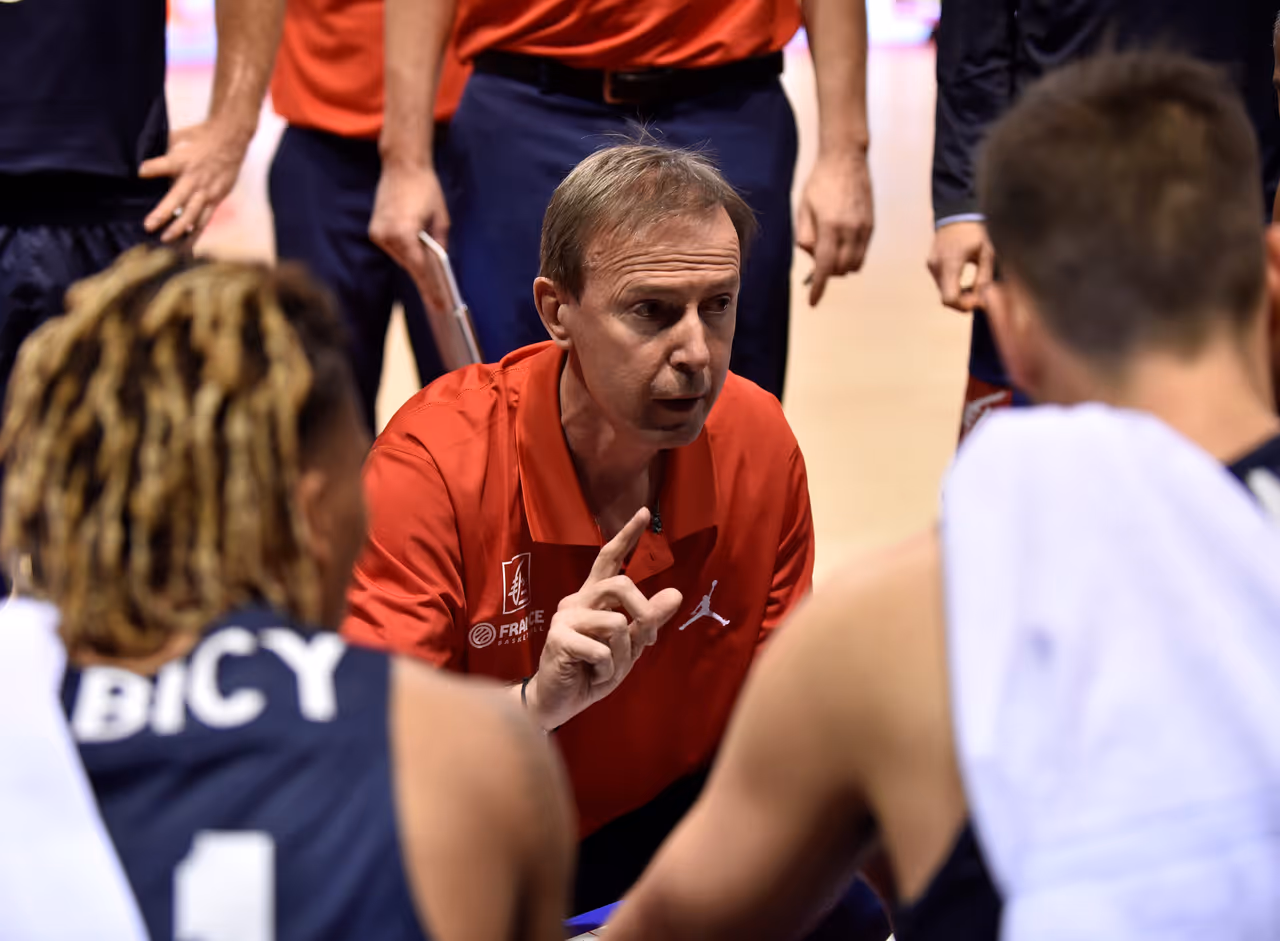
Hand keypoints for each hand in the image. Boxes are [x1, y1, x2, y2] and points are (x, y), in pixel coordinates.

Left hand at [141, 119, 252, 243]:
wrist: (231, 141)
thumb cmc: (200, 137)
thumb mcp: (179, 136)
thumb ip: (162, 149)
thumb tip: (140, 157)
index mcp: (183, 160)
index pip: (164, 165)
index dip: (151, 169)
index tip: (140, 172)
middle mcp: (194, 179)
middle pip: (177, 199)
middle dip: (163, 213)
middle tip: (148, 226)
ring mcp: (206, 191)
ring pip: (193, 214)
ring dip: (179, 229)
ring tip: (166, 240)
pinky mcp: (216, 199)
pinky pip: (205, 219)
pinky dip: (196, 233)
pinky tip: (187, 244)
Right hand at [369, 160, 449, 291]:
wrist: (402, 165)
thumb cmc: (425, 188)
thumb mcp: (441, 218)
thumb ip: (440, 244)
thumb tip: (439, 265)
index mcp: (404, 233)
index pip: (419, 269)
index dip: (430, 288)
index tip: (438, 304)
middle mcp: (387, 236)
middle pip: (409, 266)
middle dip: (424, 282)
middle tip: (436, 301)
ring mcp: (378, 233)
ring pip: (401, 259)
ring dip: (414, 268)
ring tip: (430, 287)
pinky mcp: (375, 229)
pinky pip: (394, 249)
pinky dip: (405, 256)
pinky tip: (417, 265)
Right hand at [525, 508, 682, 730]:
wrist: (558, 703)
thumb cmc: (591, 672)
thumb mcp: (628, 647)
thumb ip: (648, 621)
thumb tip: (676, 593)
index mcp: (592, 598)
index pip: (609, 558)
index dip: (626, 536)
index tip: (642, 512)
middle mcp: (576, 600)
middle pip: (621, 585)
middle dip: (643, 613)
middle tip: (647, 640)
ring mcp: (564, 617)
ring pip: (617, 623)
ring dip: (623, 654)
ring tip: (606, 669)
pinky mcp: (558, 638)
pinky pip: (602, 650)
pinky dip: (606, 671)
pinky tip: (591, 676)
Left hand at [796, 150, 874, 305]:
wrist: (846, 159)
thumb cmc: (820, 182)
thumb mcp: (803, 208)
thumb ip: (805, 236)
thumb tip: (811, 256)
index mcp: (830, 226)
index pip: (824, 266)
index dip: (818, 288)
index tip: (813, 301)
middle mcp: (851, 230)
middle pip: (841, 270)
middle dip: (828, 274)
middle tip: (817, 263)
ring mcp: (864, 228)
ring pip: (855, 265)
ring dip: (841, 267)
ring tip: (830, 252)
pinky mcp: (871, 225)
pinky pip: (863, 253)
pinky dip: (852, 258)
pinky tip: (841, 246)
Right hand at [927, 221, 993, 311]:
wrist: (955, 214)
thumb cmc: (974, 233)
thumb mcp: (986, 254)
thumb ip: (983, 278)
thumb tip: (982, 299)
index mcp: (951, 263)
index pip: (949, 297)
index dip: (963, 306)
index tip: (978, 302)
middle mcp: (937, 266)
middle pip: (946, 298)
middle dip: (963, 303)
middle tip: (979, 298)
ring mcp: (932, 266)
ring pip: (943, 292)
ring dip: (958, 296)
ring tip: (974, 290)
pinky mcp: (931, 265)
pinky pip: (941, 284)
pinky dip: (952, 288)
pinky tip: (964, 283)